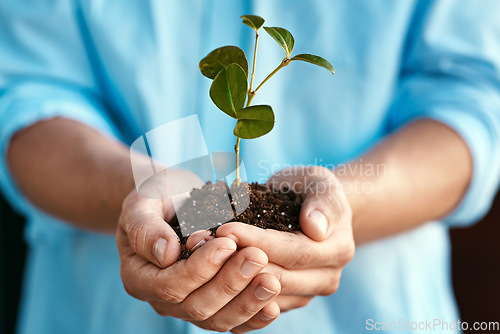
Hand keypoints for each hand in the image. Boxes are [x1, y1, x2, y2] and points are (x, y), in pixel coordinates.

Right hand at [116, 190, 281, 332]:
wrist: (171, 200)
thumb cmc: (155, 197)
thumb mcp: (142, 202)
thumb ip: (146, 228)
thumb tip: (166, 254)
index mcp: (139, 276)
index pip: (170, 285)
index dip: (200, 268)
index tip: (228, 243)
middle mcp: (161, 299)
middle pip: (197, 307)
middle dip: (230, 283)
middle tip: (257, 257)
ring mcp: (187, 305)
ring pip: (217, 319)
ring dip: (247, 302)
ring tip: (272, 281)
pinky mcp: (212, 304)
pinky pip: (232, 320)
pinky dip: (253, 316)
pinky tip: (273, 305)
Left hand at [216, 166, 354, 312]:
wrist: (308, 207)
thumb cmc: (309, 189)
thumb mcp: (319, 182)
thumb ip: (323, 202)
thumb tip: (316, 227)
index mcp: (337, 249)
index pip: (294, 252)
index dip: (258, 242)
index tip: (227, 229)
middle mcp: (326, 278)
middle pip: (278, 278)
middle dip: (239, 262)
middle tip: (206, 245)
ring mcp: (306, 293)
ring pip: (264, 296)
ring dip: (231, 279)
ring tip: (202, 256)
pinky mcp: (286, 302)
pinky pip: (257, 305)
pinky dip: (233, 291)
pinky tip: (209, 273)